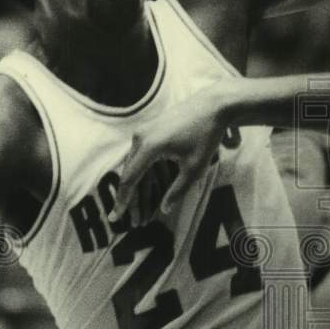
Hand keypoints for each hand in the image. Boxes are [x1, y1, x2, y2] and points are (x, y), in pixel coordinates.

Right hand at [110, 84, 233, 224]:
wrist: (212, 106)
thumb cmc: (205, 137)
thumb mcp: (194, 168)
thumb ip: (177, 191)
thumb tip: (164, 210)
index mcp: (148, 147)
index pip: (130, 179)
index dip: (123, 201)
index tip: (117, 217)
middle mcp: (140, 138)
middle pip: (131, 175)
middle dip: (134, 200)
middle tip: (138, 222)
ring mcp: (143, 133)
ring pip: (137, 167)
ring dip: (141, 189)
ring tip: (146, 213)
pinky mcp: (150, 131)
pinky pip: (143, 157)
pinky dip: (147, 175)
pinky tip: (151, 192)